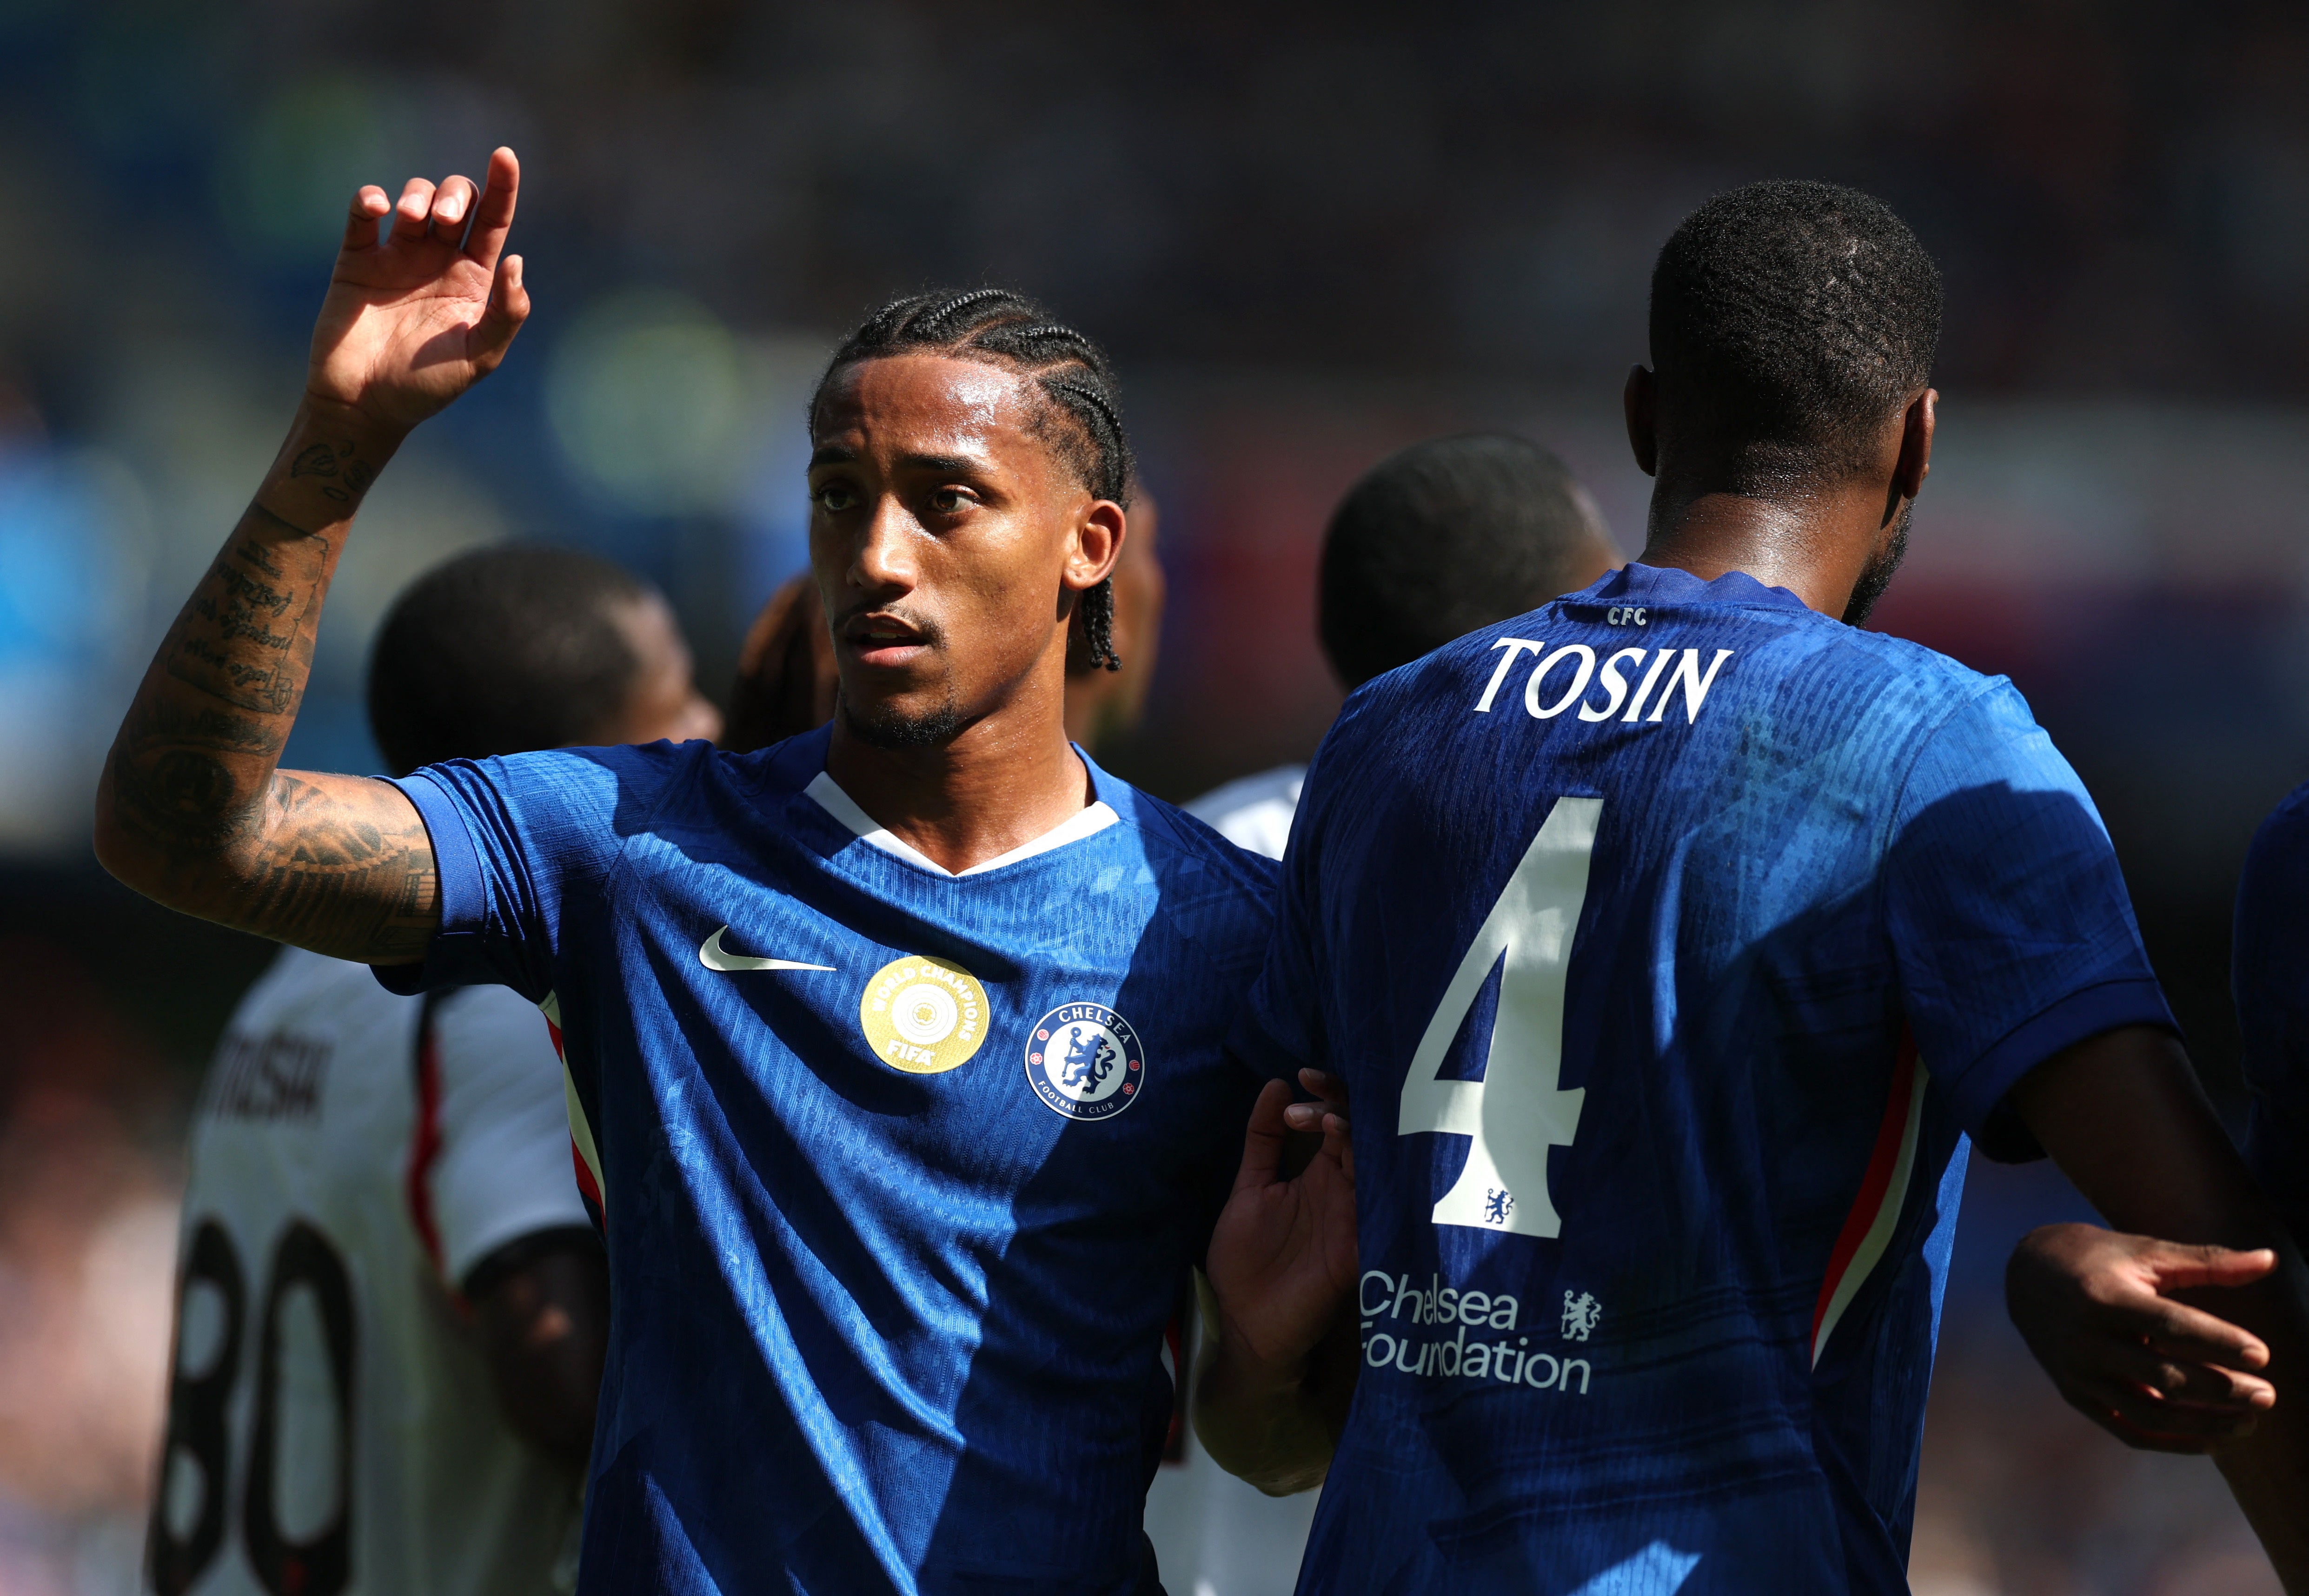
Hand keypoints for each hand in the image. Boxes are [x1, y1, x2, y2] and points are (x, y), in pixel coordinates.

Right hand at [305, 147, 530, 437]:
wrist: (365, 404)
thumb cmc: (427, 386)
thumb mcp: (480, 356)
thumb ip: (506, 313)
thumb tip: (517, 262)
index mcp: (474, 278)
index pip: (494, 221)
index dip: (502, 186)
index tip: (505, 155)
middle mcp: (438, 260)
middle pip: (457, 201)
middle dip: (456, 195)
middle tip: (447, 220)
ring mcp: (397, 256)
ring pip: (413, 199)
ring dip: (417, 196)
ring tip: (410, 218)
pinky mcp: (357, 260)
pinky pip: (362, 215)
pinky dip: (369, 199)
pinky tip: (377, 208)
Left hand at [1206, 1074, 1357, 1374]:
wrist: (1241, 1323)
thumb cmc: (1245, 1259)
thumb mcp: (1249, 1187)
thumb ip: (1263, 1140)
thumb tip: (1277, 1084)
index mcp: (1322, 1173)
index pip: (1340, 1120)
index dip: (1328, 1092)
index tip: (1302, 1075)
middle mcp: (1346, 1189)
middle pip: (1366, 1133)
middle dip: (1344, 1103)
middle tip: (1313, 1090)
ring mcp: (1356, 1216)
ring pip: (1377, 1161)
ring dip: (1356, 1135)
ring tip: (1325, 1121)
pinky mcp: (1360, 1246)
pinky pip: (1380, 1206)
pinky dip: (1370, 1177)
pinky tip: (1350, 1155)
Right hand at [2007, 1221, 2277, 1452]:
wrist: (2027, 1276)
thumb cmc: (2098, 1259)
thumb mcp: (2146, 1251)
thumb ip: (2207, 1261)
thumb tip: (2270, 1260)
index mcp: (2103, 1296)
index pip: (2168, 1326)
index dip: (2217, 1341)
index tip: (2262, 1354)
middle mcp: (2086, 1340)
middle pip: (2163, 1376)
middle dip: (2221, 1389)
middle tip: (2267, 1395)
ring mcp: (2078, 1372)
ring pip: (2149, 1413)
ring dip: (2204, 1423)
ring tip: (2250, 1422)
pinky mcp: (2076, 1394)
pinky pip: (2129, 1431)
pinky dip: (2173, 1442)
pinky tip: (2214, 1439)